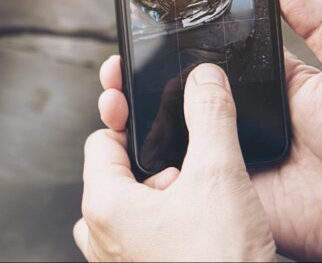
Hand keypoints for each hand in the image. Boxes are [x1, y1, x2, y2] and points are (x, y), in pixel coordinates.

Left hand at [75, 64, 275, 261]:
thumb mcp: (220, 177)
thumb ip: (210, 118)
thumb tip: (205, 79)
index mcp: (103, 205)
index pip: (102, 139)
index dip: (131, 120)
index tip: (151, 109)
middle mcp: (101, 237)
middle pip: (118, 174)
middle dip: (156, 166)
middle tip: (190, 172)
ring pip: (134, 210)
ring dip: (166, 198)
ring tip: (202, 206)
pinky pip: (145, 240)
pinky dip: (171, 227)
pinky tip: (206, 231)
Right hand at [96, 0, 321, 260]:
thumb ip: (321, 22)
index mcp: (263, 82)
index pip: (207, 55)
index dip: (172, 42)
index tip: (140, 25)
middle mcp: (238, 116)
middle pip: (174, 93)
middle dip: (135, 78)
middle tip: (113, 67)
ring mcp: (230, 155)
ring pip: (170, 134)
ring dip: (135, 117)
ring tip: (112, 99)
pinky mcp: (228, 192)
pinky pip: (186, 178)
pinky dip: (158, 166)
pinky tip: (134, 147)